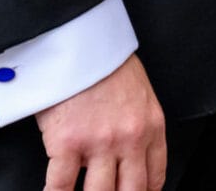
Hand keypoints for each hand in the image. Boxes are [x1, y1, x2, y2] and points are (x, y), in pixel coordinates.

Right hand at [37, 54, 164, 190]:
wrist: (78, 39)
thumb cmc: (104, 62)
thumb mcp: (139, 95)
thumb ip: (139, 127)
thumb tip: (130, 157)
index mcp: (151, 127)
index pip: (154, 179)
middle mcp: (130, 139)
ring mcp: (99, 143)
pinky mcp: (68, 143)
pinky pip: (61, 186)